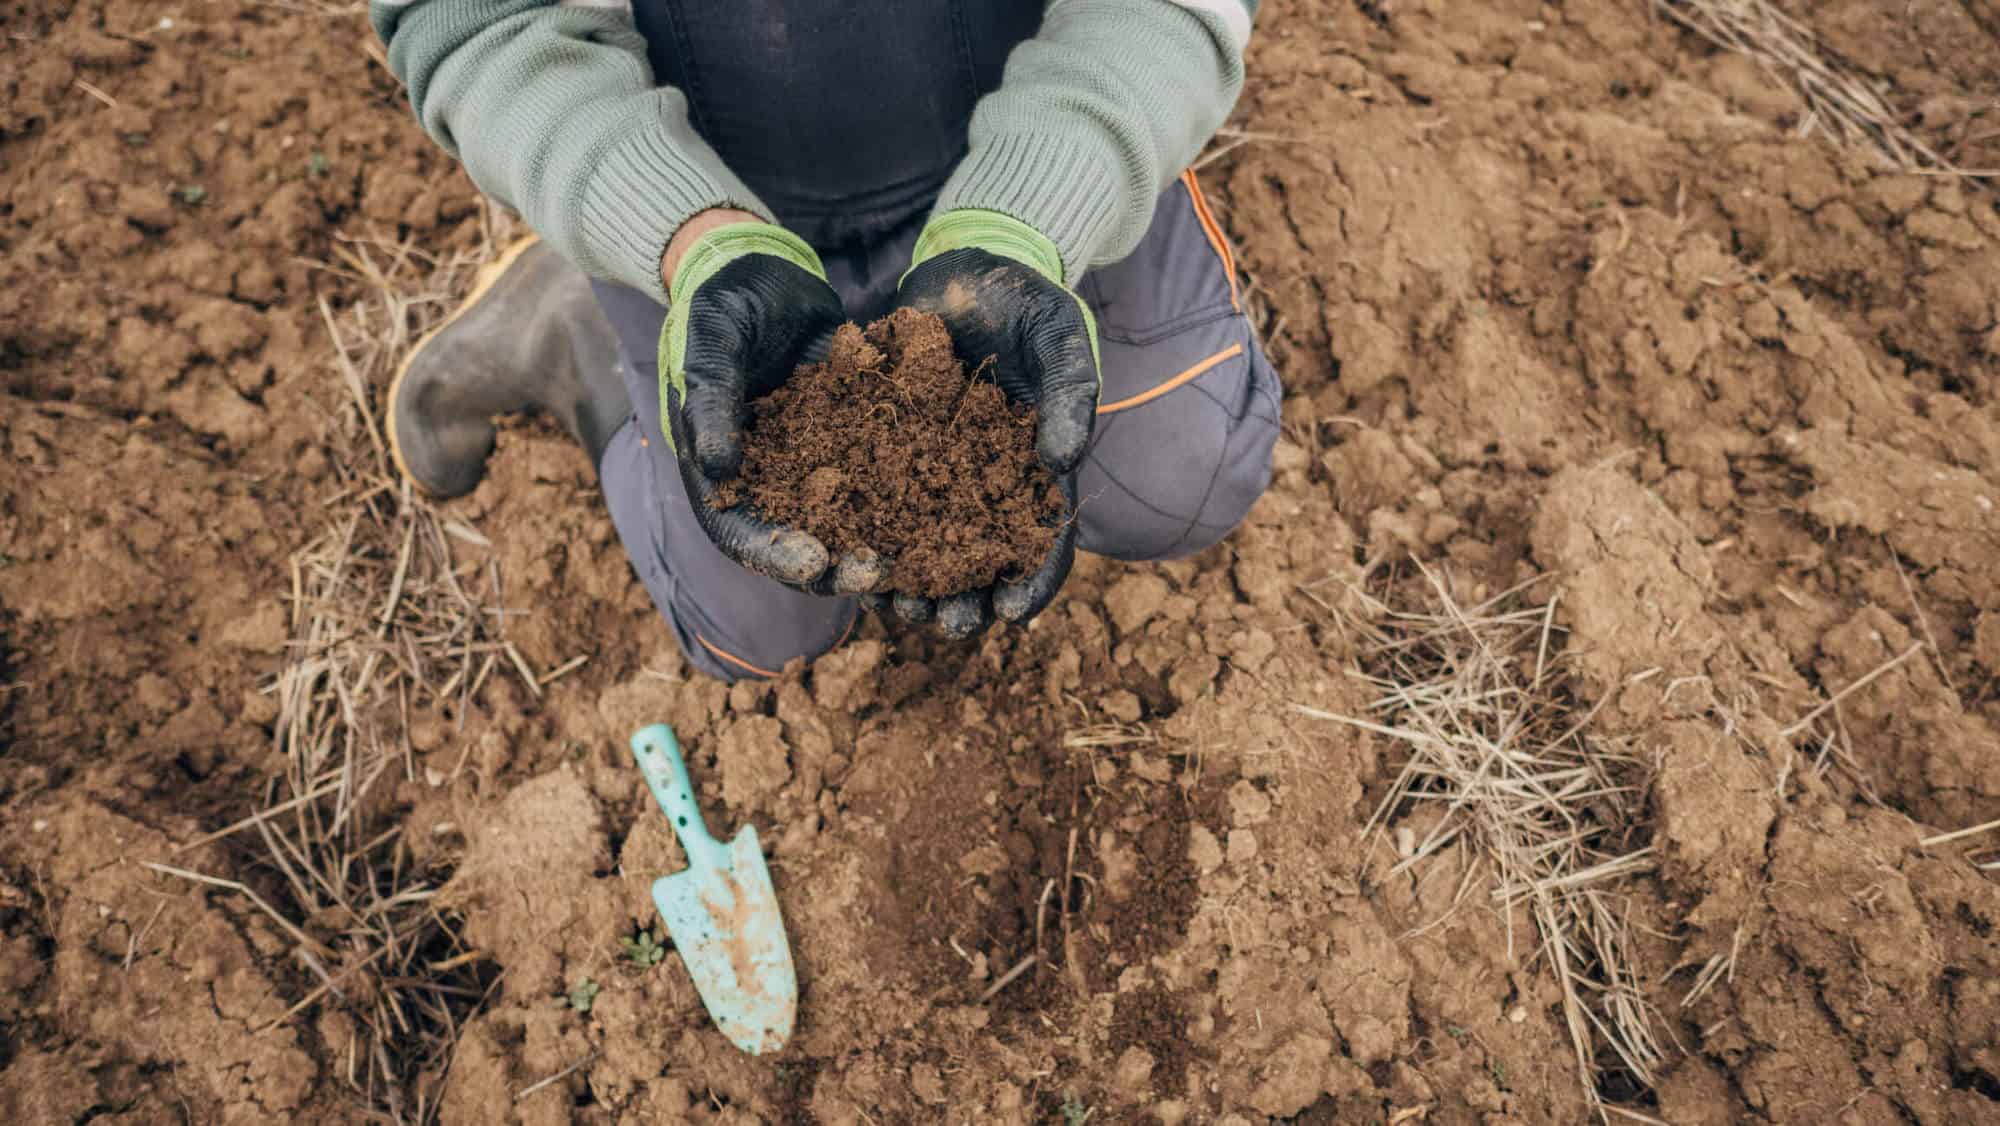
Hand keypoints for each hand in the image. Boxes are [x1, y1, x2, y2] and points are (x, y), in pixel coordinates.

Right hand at [658, 217, 883, 592]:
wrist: (762, 271)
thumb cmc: (720, 305)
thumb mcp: (710, 343)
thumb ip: (711, 401)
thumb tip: (717, 467)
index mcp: (720, 472)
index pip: (741, 532)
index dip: (777, 554)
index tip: (815, 562)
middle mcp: (768, 481)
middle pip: (800, 542)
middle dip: (839, 566)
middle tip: (879, 572)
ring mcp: (813, 464)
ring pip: (847, 521)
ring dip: (878, 544)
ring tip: (917, 560)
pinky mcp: (853, 440)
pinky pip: (880, 477)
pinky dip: (908, 498)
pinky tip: (946, 509)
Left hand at [884, 209, 1099, 637]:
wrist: (966, 266)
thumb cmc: (1028, 302)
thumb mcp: (1060, 337)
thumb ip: (1069, 393)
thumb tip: (1066, 459)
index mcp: (1038, 470)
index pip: (1044, 539)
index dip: (1032, 581)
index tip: (1013, 613)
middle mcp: (988, 483)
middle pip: (980, 557)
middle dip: (965, 597)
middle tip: (947, 625)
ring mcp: (938, 469)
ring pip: (925, 540)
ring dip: (914, 581)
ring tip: (896, 608)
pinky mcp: (891, 447)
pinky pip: (876, 497)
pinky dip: (866, 529)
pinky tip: (846, 554)